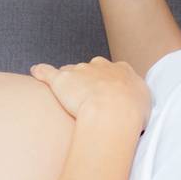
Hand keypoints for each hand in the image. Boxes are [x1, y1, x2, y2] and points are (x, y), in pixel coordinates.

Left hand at [29, 55, 150, 131]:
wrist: (113, 112)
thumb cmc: (131, 113)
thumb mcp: (144, 105)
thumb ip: (137, 101)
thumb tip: (134, 107)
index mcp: (122, 70)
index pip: (113, 72)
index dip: (108, 84)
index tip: (107, 95)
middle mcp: (101, 66)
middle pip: (90, 69)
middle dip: (88, 81)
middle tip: (88, 99)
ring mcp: (80, 70)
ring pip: (71, 72)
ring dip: (68, 84)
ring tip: (66, 98)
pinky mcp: (61, 79)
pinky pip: (46, 71)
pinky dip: (41, 71)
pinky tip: (36, 72)